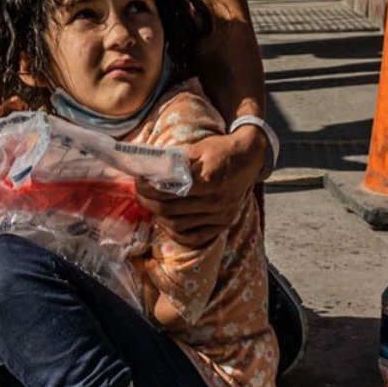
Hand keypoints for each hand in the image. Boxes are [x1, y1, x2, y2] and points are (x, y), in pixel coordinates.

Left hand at [136, 124, 265, 246]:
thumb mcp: (198, 148)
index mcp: (206, 180)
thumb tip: (149, 167)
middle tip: (139, 193)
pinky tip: (167, 222)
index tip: (138, 181)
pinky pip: (194, 238)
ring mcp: (219, 215)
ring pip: (178, 225)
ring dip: (158, 217)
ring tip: (150, 205)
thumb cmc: (221, 150)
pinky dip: (176, 233)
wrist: (249, 158)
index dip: (147, 188)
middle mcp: (213, 200)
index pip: (167, 190)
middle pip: (169, 209)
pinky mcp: (222, 224)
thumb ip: (175, 160)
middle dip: (147, 202)